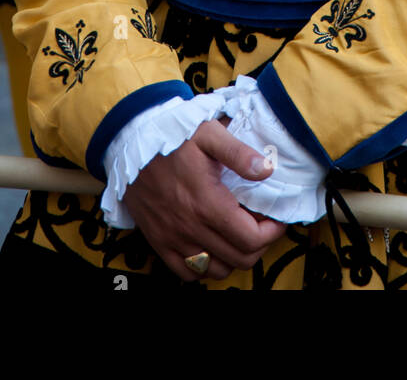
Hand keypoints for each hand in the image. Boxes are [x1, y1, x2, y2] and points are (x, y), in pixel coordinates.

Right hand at [120, 119, 286, 280]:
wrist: (131, 142)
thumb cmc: (173, 136)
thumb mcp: (209, 134)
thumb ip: (239, 154)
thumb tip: (267, 170)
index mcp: (207, 203)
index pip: (251, 239)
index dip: (271, 233)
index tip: (275, 219)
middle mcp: (191, 228)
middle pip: (239, 259)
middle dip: (259, 246)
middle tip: (262, 226)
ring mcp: (173, 238)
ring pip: (216, 270)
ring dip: (234, 258)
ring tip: (238, 235)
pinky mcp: (158, 241)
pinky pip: (187, 273)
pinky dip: (204, 268)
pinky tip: (211, 246)